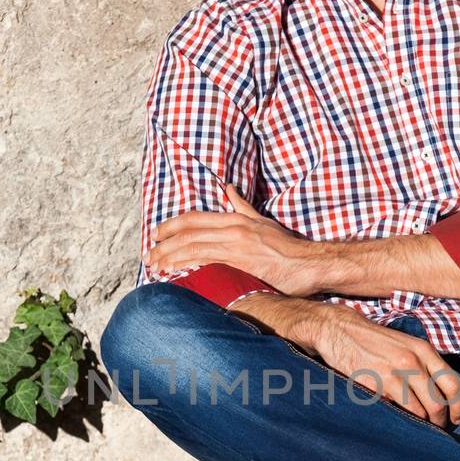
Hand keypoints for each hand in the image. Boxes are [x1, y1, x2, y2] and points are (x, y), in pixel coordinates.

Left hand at [146, 184, 324, 294]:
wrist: (310, 264)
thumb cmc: (289, 247)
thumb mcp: (263, 221)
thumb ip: (243, 206)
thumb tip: (229, 189)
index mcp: (236, 218)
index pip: (195, 218)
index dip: (173, 225)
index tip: (158, 234)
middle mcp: (233, 227)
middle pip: (189, 231)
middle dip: (165, 243)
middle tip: (149, 254)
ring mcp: (236, 243)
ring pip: (193, 246)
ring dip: (170, 255)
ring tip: (155, 265)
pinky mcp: (240, 260)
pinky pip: (206, 260)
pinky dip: (187, 265)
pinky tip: (174, 271)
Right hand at [239, 296, 459, 425]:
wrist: (338, 330)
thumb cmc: (374, 341)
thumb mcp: (407, 345)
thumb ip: (428, 366)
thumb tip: (453, 393)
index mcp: (423, 350)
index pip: (454, 384)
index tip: (458, 418)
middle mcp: (411, 361)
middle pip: (438, 404)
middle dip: (440, 422)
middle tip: (436, 429)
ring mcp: (392, 373)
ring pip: (418, 412)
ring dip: (420, 425)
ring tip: (416, 427)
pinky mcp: (373, 385)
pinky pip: (395, 411)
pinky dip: (399, 420)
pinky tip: (395, 418)